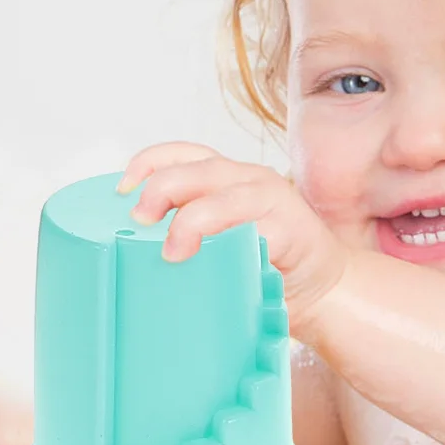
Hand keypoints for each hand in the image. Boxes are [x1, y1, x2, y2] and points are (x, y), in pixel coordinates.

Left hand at [117, 143, 348, 325]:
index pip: (181, 153)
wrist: (323, 290)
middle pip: (198, 169)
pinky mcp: (292, 228)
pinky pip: (258, 230)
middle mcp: (247, 178)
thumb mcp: (217, 244)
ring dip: (193, 219)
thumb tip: (129, 249)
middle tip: (139, 221)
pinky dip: (233, 243)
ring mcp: (272, 200)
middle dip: (161, 189)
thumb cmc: (261, 269)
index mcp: (225, 177)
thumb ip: (185, 235)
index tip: (121, 189)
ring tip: (172, 250)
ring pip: (225, 194)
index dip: (147, 163)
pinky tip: (217, 262)